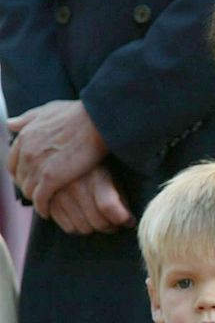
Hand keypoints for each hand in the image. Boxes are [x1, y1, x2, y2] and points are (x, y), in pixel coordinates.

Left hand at [7, 100, 106, 216]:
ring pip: (28, 190)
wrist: (96, 120)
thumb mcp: (47, 110)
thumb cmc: (78, 114)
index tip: (31, 179)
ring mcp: (37, 166)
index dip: (20, 173)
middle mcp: (26, 152)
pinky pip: (40, 200)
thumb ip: (28, 119)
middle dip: (28, 187)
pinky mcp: (52, 179)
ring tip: (46, 205)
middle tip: (40, 194)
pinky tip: (48, 211)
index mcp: (25, 137)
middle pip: (20, 178)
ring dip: (36, 199)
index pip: (13, 163)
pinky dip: (43, 208)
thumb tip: (10, 123)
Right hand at [48, 166, 133, 234]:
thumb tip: (128, 220)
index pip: (108, 206)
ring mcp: (59, 195)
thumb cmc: (93, 164)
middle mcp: (75, 185)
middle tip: (116, 222)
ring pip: (84, 228)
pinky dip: (79, 228)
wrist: (57, 148)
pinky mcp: (48, 202)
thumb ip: (119, 194)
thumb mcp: (111, 172)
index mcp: (95, 174)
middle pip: (98, 222)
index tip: (129, 221)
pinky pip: (69, 228)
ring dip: (95, 228)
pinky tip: (85, 219)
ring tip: (101, 219)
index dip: (123, 218)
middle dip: (111, 226)